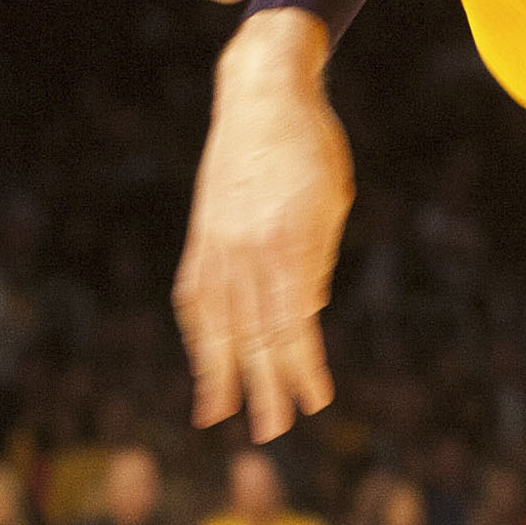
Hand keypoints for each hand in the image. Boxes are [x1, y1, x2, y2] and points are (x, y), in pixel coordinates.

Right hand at [175, 9, 351, 440]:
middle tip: (273, 432)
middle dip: (264, 387)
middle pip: (253, 334)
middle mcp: (247, 247)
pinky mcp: (200, 234)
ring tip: (220, 415)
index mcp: (289, 240)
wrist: (261, 92)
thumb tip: (303, 320)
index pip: (294, 325)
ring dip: (220, 372)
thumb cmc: (311, 146)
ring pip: (214, 322)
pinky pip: (194, 295)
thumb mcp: (331, 203)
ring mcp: (217, 241)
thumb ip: (316, 264)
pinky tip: (204, 358)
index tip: (315, 402)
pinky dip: (198, 331)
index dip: (303, 370)